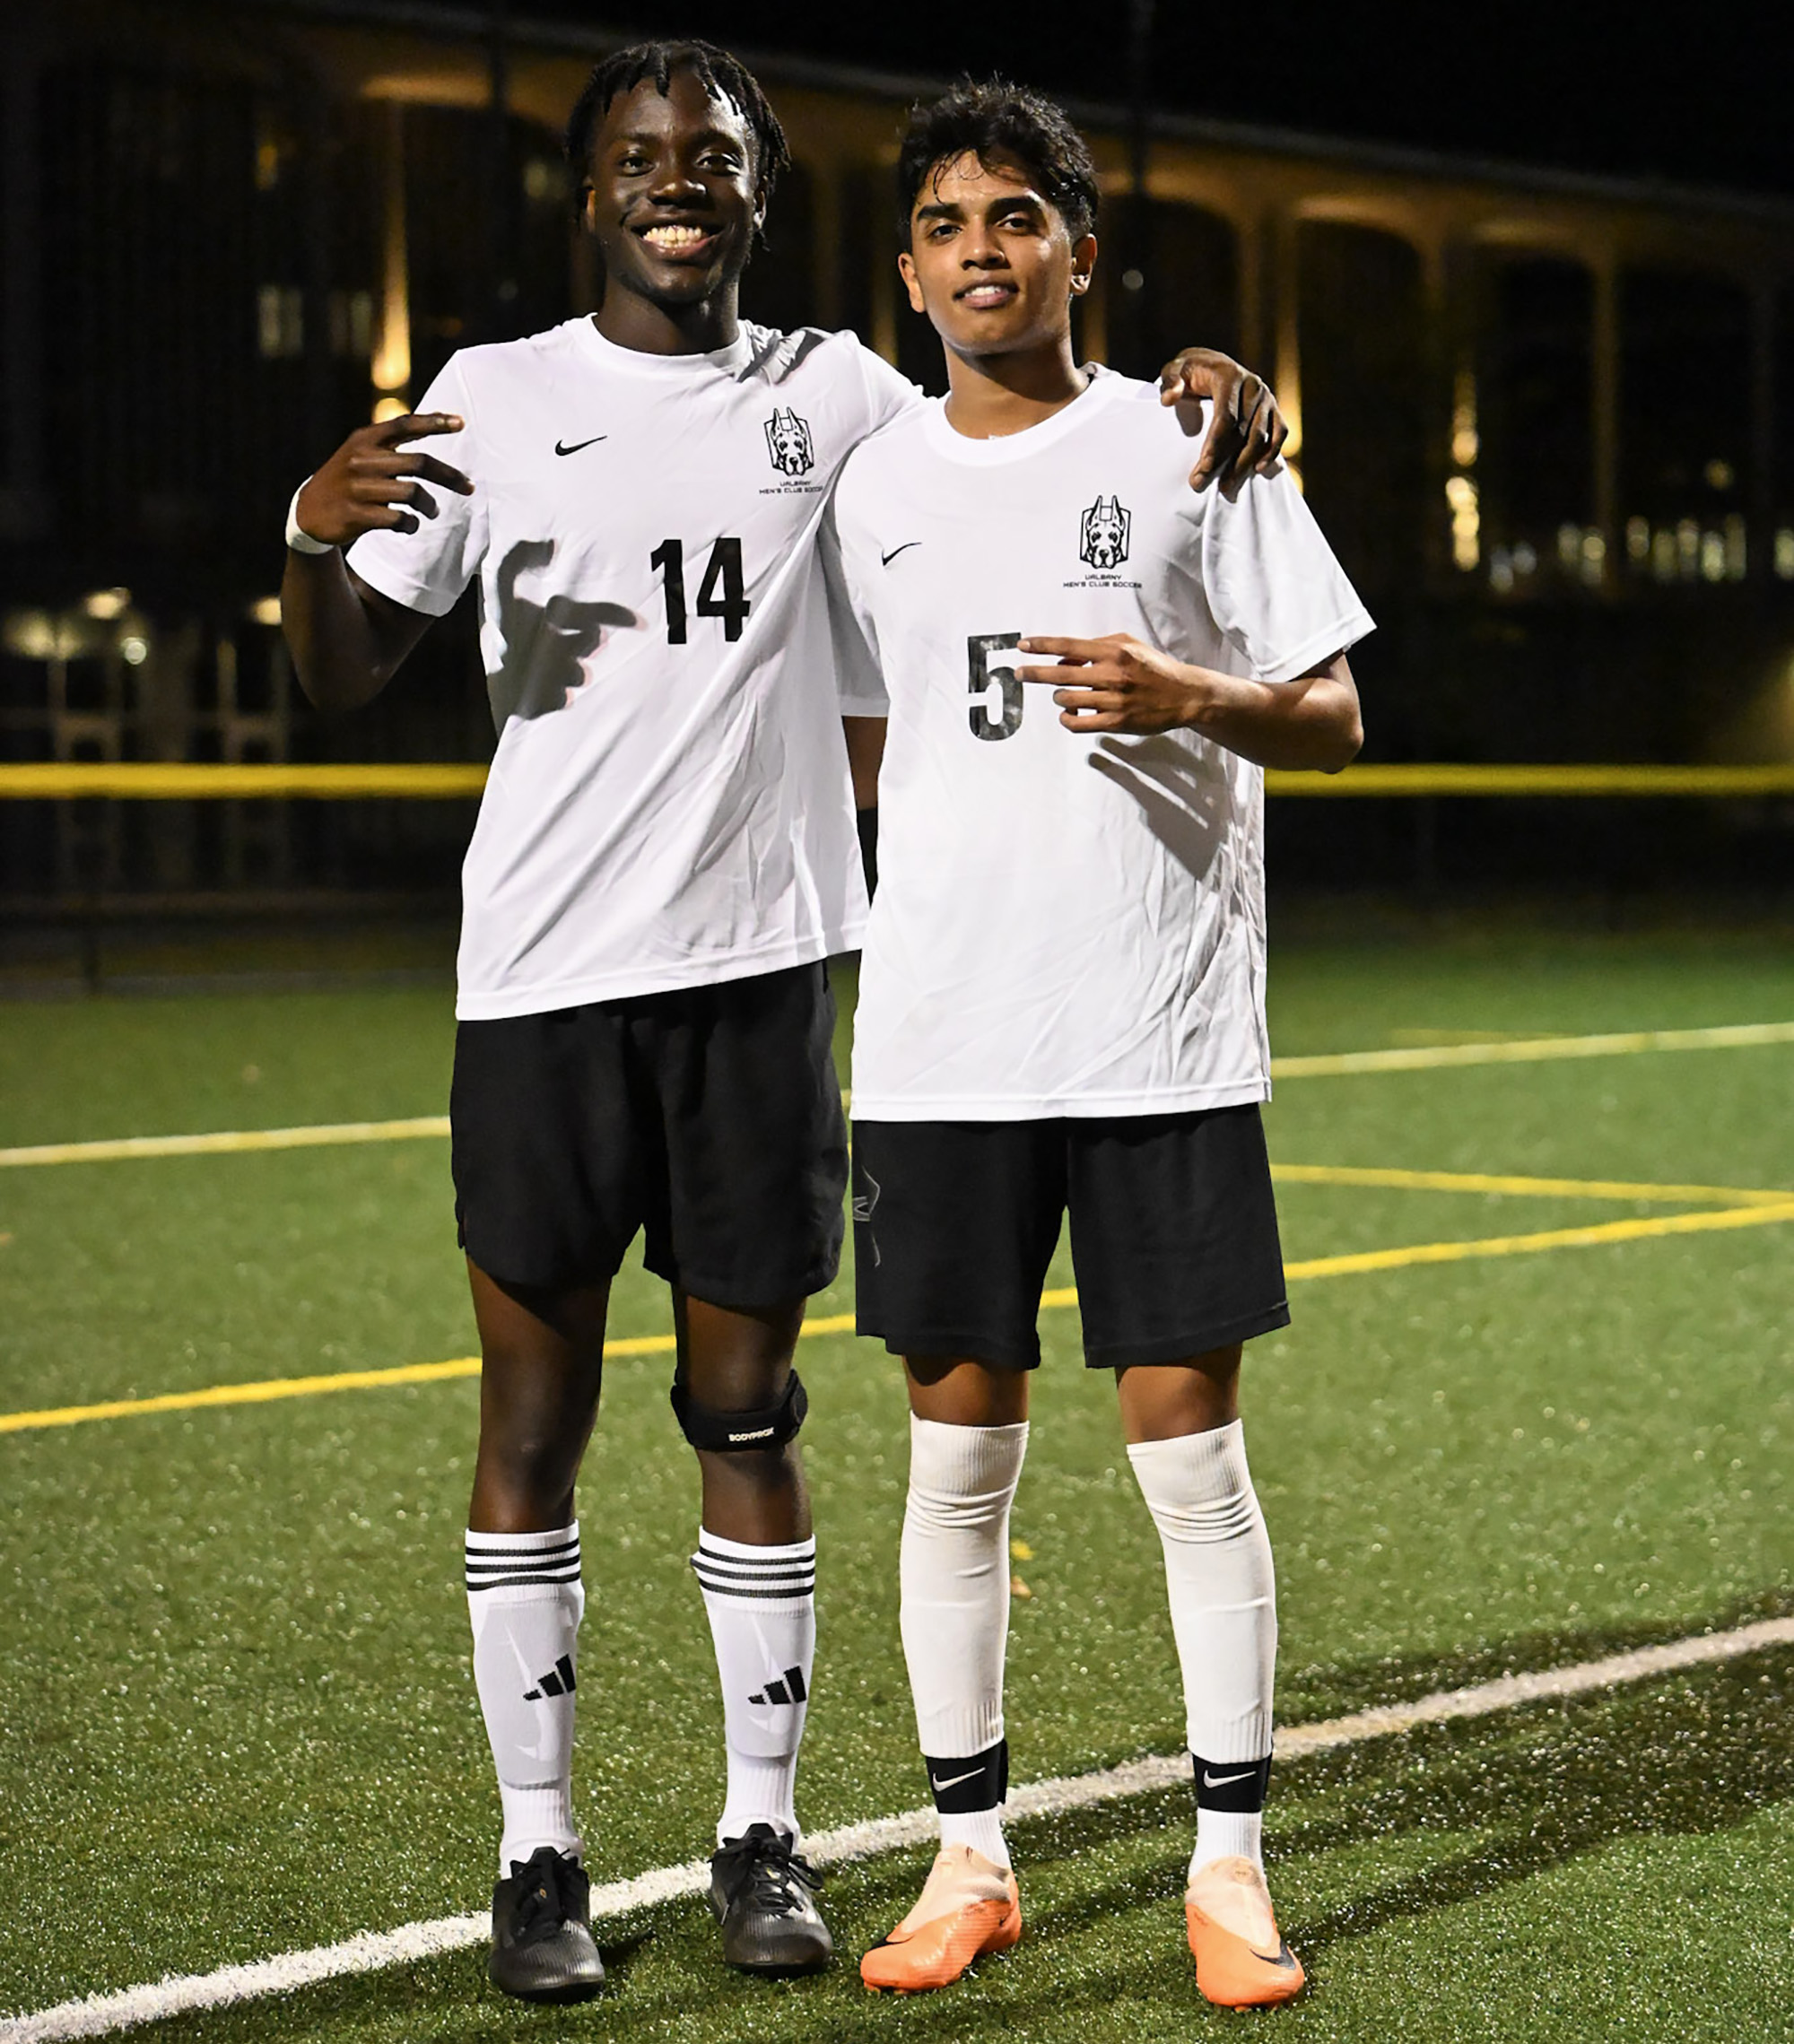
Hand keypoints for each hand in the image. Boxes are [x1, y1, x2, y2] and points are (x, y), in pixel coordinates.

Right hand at [293, 413, 471, 547]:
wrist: (308, 512)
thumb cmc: (347, 481)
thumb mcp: (360, 453)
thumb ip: (392, 443)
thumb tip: (437, 423)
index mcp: (364, 440)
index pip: (405, 425)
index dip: (434, 422)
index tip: (461, 423)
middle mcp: (362, 459)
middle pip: (419, 463)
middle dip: (450, 476)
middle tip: (469, 488)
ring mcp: (358, 487)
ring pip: (412, 492)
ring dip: (430, 506)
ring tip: (432, 512)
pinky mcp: (356, 514)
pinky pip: (399, 519)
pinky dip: (411, 524)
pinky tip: (410, 525)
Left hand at [1015, 633, 1207, 733]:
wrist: (1184, 695)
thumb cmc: (1154, 668)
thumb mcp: (1129, 645)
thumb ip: (1098, 646)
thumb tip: (1066, 657)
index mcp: (1114, 652)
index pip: (1069, 646)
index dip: (1042, 646)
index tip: (1023, 646)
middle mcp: (1112, 674)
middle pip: (1060, 674)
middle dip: (1034, 673)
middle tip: (1020, 673)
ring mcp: (1113, 700)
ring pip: (1066, 699)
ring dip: (1059, 697)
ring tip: (1066, 695)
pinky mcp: (1116, 722)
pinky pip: (1077, 723)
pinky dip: (1066, 718)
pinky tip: (1068, 714)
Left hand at [1156, 349, 1287, 497]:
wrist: (1212, 365)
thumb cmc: (1191, 372)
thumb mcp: (1174, 369)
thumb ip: (1170, 381)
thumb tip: (1168, 399)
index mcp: (1229, 375)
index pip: (1225, 417)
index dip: (1215, 445)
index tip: (1203, 467)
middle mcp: (1252, 385)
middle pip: (1243, 431)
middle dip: (1224, 461)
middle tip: (1202, 483)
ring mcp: (1266, 397)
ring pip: (1261, 437)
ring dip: (1244, 464)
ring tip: (1226, 487)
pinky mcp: (1274, 408)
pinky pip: (1280, 432)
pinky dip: (1272, 451)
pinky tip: (1258, 469)